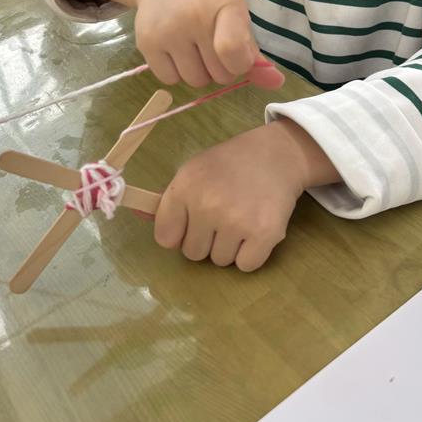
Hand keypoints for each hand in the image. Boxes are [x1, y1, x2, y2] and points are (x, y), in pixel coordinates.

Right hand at [135, 0, 259, 87]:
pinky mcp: (146, 43)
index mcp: (225, 4)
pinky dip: (176, 72)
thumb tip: (277, 84)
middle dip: (220, 67)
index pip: (234, 53)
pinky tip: (174, 49)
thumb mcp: (235, 12)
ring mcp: (167, 31)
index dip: (240, 64)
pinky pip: (170, 80)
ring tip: (193, 46)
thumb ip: (253, 51)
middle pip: (218, 75)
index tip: (237, 54)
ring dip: (198, 72)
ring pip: (195, 81)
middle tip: (211, 43)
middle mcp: (193, 17)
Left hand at [154, 122, 308, 270]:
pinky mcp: (265, 234)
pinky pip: (245, 266)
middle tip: (224, 215)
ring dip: (230, 246)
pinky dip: (251, 254)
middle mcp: (208, 205)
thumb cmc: (229, 165)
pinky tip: (256, 229)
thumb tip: (145, 223)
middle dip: (206, 240)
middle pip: (193, 253)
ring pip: (219, 261)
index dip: (179, 233)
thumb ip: (171, 202)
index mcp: (185, 187)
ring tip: (242, 217)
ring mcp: (237, 221)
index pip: (165, 238)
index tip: (192, 221)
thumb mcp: (194, 171)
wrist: (276, 155)